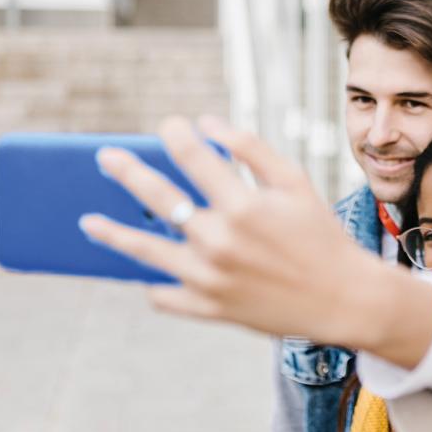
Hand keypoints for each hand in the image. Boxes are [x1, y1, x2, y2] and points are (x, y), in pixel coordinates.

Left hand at [78, 116, 431, 361]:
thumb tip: (207, 122)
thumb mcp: (296, 182)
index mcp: (242, 205)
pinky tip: (145, 272)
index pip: (192, 158)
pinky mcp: (209, 309)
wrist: (343, 299)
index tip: (167, 125)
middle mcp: (220, 241)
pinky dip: (155, 283)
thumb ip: (251, 148)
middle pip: (158, 197)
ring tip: (89, 222)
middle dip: (127, 171)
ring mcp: (210, 279)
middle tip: (105, 158)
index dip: (175, 134)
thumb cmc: (320, 234)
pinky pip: (165, 296)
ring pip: (146, 252)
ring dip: (114, 234)